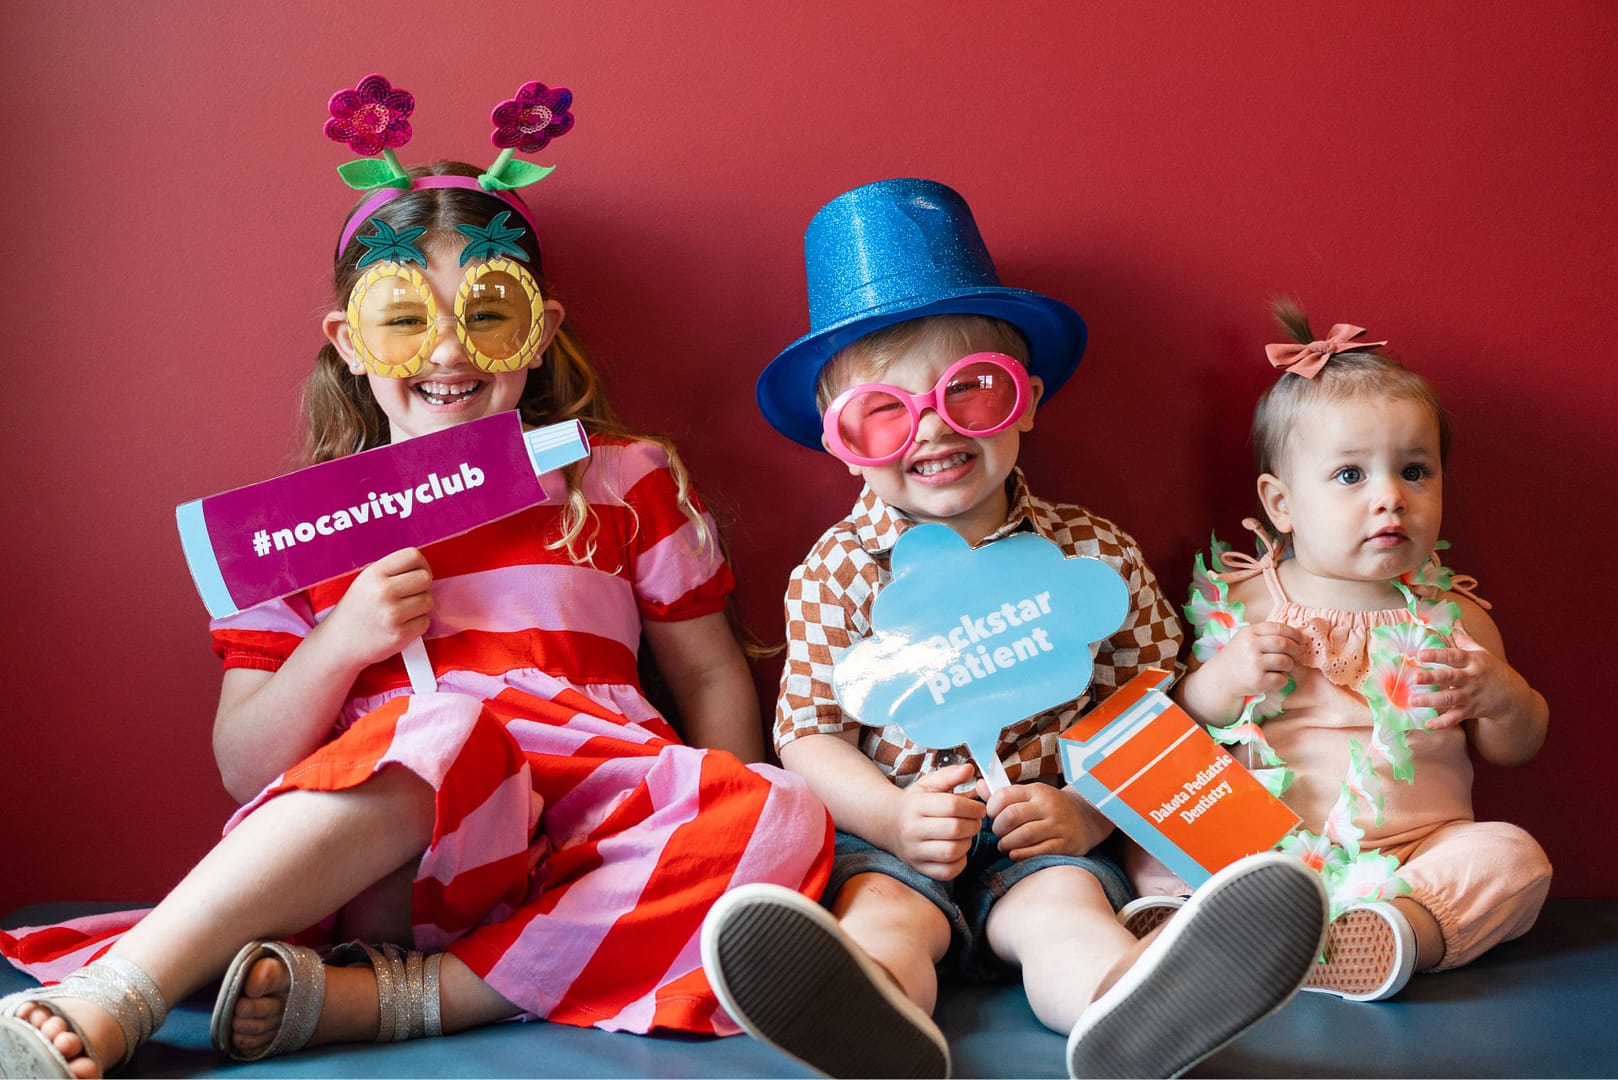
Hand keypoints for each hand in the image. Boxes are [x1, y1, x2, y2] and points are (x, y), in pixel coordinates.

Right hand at [316, 547, 433, 669]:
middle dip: (422, 587)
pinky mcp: (400, 635)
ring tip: (402, 612)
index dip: (421, 565)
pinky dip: (417, 624)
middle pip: (425, 578)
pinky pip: (425, 622)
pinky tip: (401, 625)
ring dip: (420, 607)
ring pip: (428, 601)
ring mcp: (392, 614)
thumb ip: (392, 572)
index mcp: (374, 574)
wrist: (338, 643)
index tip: (417, 574)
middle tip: (411, 595)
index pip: (413, 556)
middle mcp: (383, 591)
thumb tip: (424, 570)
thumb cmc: (356, 611)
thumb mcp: (365, 581)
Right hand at [892, 763, 982, 880]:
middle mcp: (912, 829)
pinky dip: (960, 862)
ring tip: (966, 835)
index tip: (980, 808)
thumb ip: (950, 775)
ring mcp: (914, 851)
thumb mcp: (928, 784)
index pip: (952, 806)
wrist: (889, 824)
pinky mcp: (919, 868)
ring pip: (952, 851)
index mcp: (915, 806)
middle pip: (955, 829)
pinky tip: (958, 850)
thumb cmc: (915, 803)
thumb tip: (969, 769)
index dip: (973, 807)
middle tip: (976, 822)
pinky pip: (947, 871)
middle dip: (974, 825)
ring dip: (967, 843)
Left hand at [979, 781, 1109, 859]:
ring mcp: (1058, 826)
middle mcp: (1048, 806)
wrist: (1086, 818)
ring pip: (1023, 836)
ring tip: (1004, 845)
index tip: (991, 816)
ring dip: (1006, 843)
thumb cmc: (1049, 808)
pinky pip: (1038, 851)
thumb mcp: (1030, 795)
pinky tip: (1014, 854)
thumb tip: (978, 785)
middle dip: (997, 828)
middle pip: (1011, 817)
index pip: (1004, 796)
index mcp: (1036, 791)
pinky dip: (1020, 855)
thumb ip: (1003, 793)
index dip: (991, 808)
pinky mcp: (1065, 845)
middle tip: (998, 833)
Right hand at [1188, 621, 1303, 721]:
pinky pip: (1282, 679)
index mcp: (1249, 633)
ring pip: (1286, 662)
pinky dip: (1282, 680)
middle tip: (1298, 654)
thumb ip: (1266, 635)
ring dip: (1289, 666)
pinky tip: (1273, 678)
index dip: (1294, 634)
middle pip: (1285, 644)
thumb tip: (1296, 636)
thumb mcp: (1246, 639)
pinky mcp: (1258, 681)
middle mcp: (1251, 646)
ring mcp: (1254, 664)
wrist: (1221, 678)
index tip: (1301, 640)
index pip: (1278, 628)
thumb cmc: (1238, 657)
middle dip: (1296, 650)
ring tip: (1282, 667)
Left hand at [1412, 630, 1531, 730]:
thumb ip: (1464, 638)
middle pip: (1451, 677)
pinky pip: (1455, 718)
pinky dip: (1442, 723)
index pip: (1454, 656)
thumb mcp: (1481, 652)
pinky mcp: (1471, 711)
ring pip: (1450, 699)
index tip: (1421, 654)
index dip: (1438, 655)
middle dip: (1432, 678)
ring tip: (1413, 701)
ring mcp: (1471, 696)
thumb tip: (1454, 619)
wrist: (1513, 697)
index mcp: (1473, 661)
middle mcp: (1472, 678)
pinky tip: (1428, 725)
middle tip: (1415, 678)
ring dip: (1431, 701)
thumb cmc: (1493, 670)